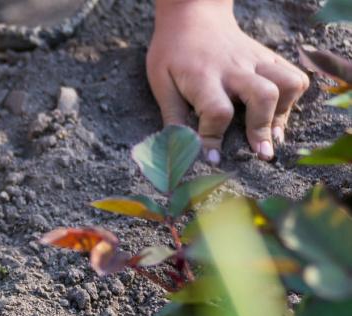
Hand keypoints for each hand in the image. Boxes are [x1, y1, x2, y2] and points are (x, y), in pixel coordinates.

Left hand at [147, 0, 308, 163]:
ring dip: (283, 113)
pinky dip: (292, 99)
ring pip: (288, 83)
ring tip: (272, 135)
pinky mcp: (270, 58)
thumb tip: (181, 149)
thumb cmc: (173, 54)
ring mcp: (256, 61)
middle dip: (263, 128)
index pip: (217, 111)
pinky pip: (294, 76)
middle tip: (261, 153)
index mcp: (203, 76)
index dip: (214, 138)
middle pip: (263, 95)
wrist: (193, 17)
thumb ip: (172, 116)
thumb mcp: (161, 83)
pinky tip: (276, 115)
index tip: (212, 159)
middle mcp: (235, 68)